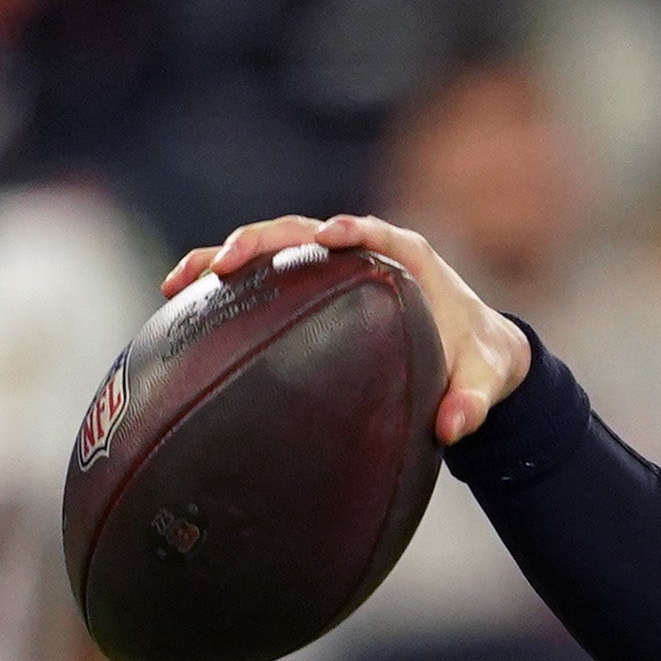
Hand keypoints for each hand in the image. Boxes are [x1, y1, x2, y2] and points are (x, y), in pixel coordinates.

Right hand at [163, 213, 529, 445]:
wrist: (472, 351)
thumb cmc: (477, 359)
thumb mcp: (484, 381)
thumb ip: (472, 403)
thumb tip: (453, 429)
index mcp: (407, 259)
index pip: (376, 233)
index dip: (350, 230)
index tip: (325, 238)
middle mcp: (361, 251)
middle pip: (303, 232)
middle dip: (262, 241)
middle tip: (225, 263)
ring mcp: (328, 266)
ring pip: (271, 248)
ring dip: (223, 257)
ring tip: (180, 281)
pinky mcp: (306, 284)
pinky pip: (259, 277)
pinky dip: (219, 284)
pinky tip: (176, 302)